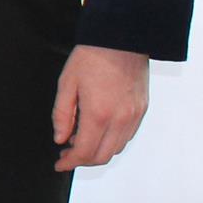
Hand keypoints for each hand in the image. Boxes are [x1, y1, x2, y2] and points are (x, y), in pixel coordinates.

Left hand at [52, 43, 148, 169]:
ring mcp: (134, 116)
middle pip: (102, 156)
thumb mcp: (67, 83)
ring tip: (80, 138)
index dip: (70, 162)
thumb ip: (62, 115)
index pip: (84, 152)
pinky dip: (111, 140)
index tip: (59, 164)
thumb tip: (60, 139)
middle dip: (83, 160)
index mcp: (99, 114)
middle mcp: (120, 120)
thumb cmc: (92, 57)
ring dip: (98, 151)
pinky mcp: (142, 109)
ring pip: (116, 148)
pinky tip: (98, 129)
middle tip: (67, 154)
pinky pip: (127, 135)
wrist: (123, 38)